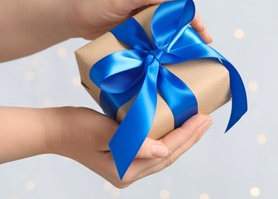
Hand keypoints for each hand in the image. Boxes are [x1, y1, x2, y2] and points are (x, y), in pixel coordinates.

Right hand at [47, 107, 211, 187]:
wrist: (56, 129)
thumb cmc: (77, 129)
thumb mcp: (104, 133)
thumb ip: (134, 145)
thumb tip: (165, 152)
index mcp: (126, 170)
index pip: (166, 151)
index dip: (187, 134)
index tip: (203, 118)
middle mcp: (131, 172)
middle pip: (170, 155)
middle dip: (191, 137)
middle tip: (208, 119)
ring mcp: (129, 165)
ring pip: (165, 152)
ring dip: (183, 137)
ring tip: (200, 122)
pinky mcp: (127, 154)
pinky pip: (155, 147)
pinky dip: (169, 135)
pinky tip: (178, 124)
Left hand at [67, 0, 211, 42]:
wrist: (72, 18)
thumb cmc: (89, 4)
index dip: (187, 10)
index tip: (199, 28)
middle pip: (174, 5)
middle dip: (190, 22)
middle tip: (205, 40)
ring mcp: (142, 4)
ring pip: (167, 17)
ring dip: (180, 30)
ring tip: (196, 46)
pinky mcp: (138, 17)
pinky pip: (156, 26)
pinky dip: (166, 35)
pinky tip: (176, 46)